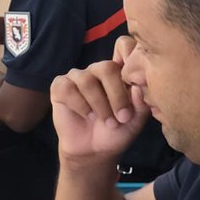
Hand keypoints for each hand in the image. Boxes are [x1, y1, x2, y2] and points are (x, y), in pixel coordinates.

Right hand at [50, 36, 149, 167]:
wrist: (94, 152)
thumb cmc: (117, 132)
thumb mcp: (135, 120)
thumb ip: (140, 101)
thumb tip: (138, 84)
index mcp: (119, 73)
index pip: (123, 47)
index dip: (129, 53)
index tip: (135, 77)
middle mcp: (98, 70)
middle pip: (106, 67)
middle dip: (116, 95)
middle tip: (122, 117)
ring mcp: (78, 77)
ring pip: (87, 79)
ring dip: (99, 105)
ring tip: (106, 122)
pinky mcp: (60, 86)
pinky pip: (68, 88)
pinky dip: (79, 104)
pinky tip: (85, 115)